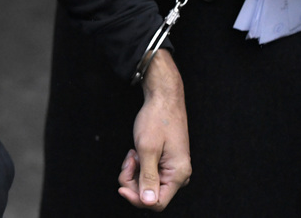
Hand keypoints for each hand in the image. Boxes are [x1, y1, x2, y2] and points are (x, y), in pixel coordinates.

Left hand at [119, 50, 190, 209]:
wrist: (163, 98)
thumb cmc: (157, 119)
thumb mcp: (147, 149)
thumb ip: (147, 178)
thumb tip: (149, 202)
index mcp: (178, 174)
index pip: (157, 203)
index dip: (137, 198)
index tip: (121, 187)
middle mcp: (179, 175)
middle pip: (150, 194)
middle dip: (133, 181)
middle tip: (128, 161)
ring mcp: (172, 168)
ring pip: (147, 183)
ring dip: (134, 172)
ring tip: (133, 153)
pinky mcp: (166, 162)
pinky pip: (149, 173)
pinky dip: (138, 165)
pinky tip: (136, 152)